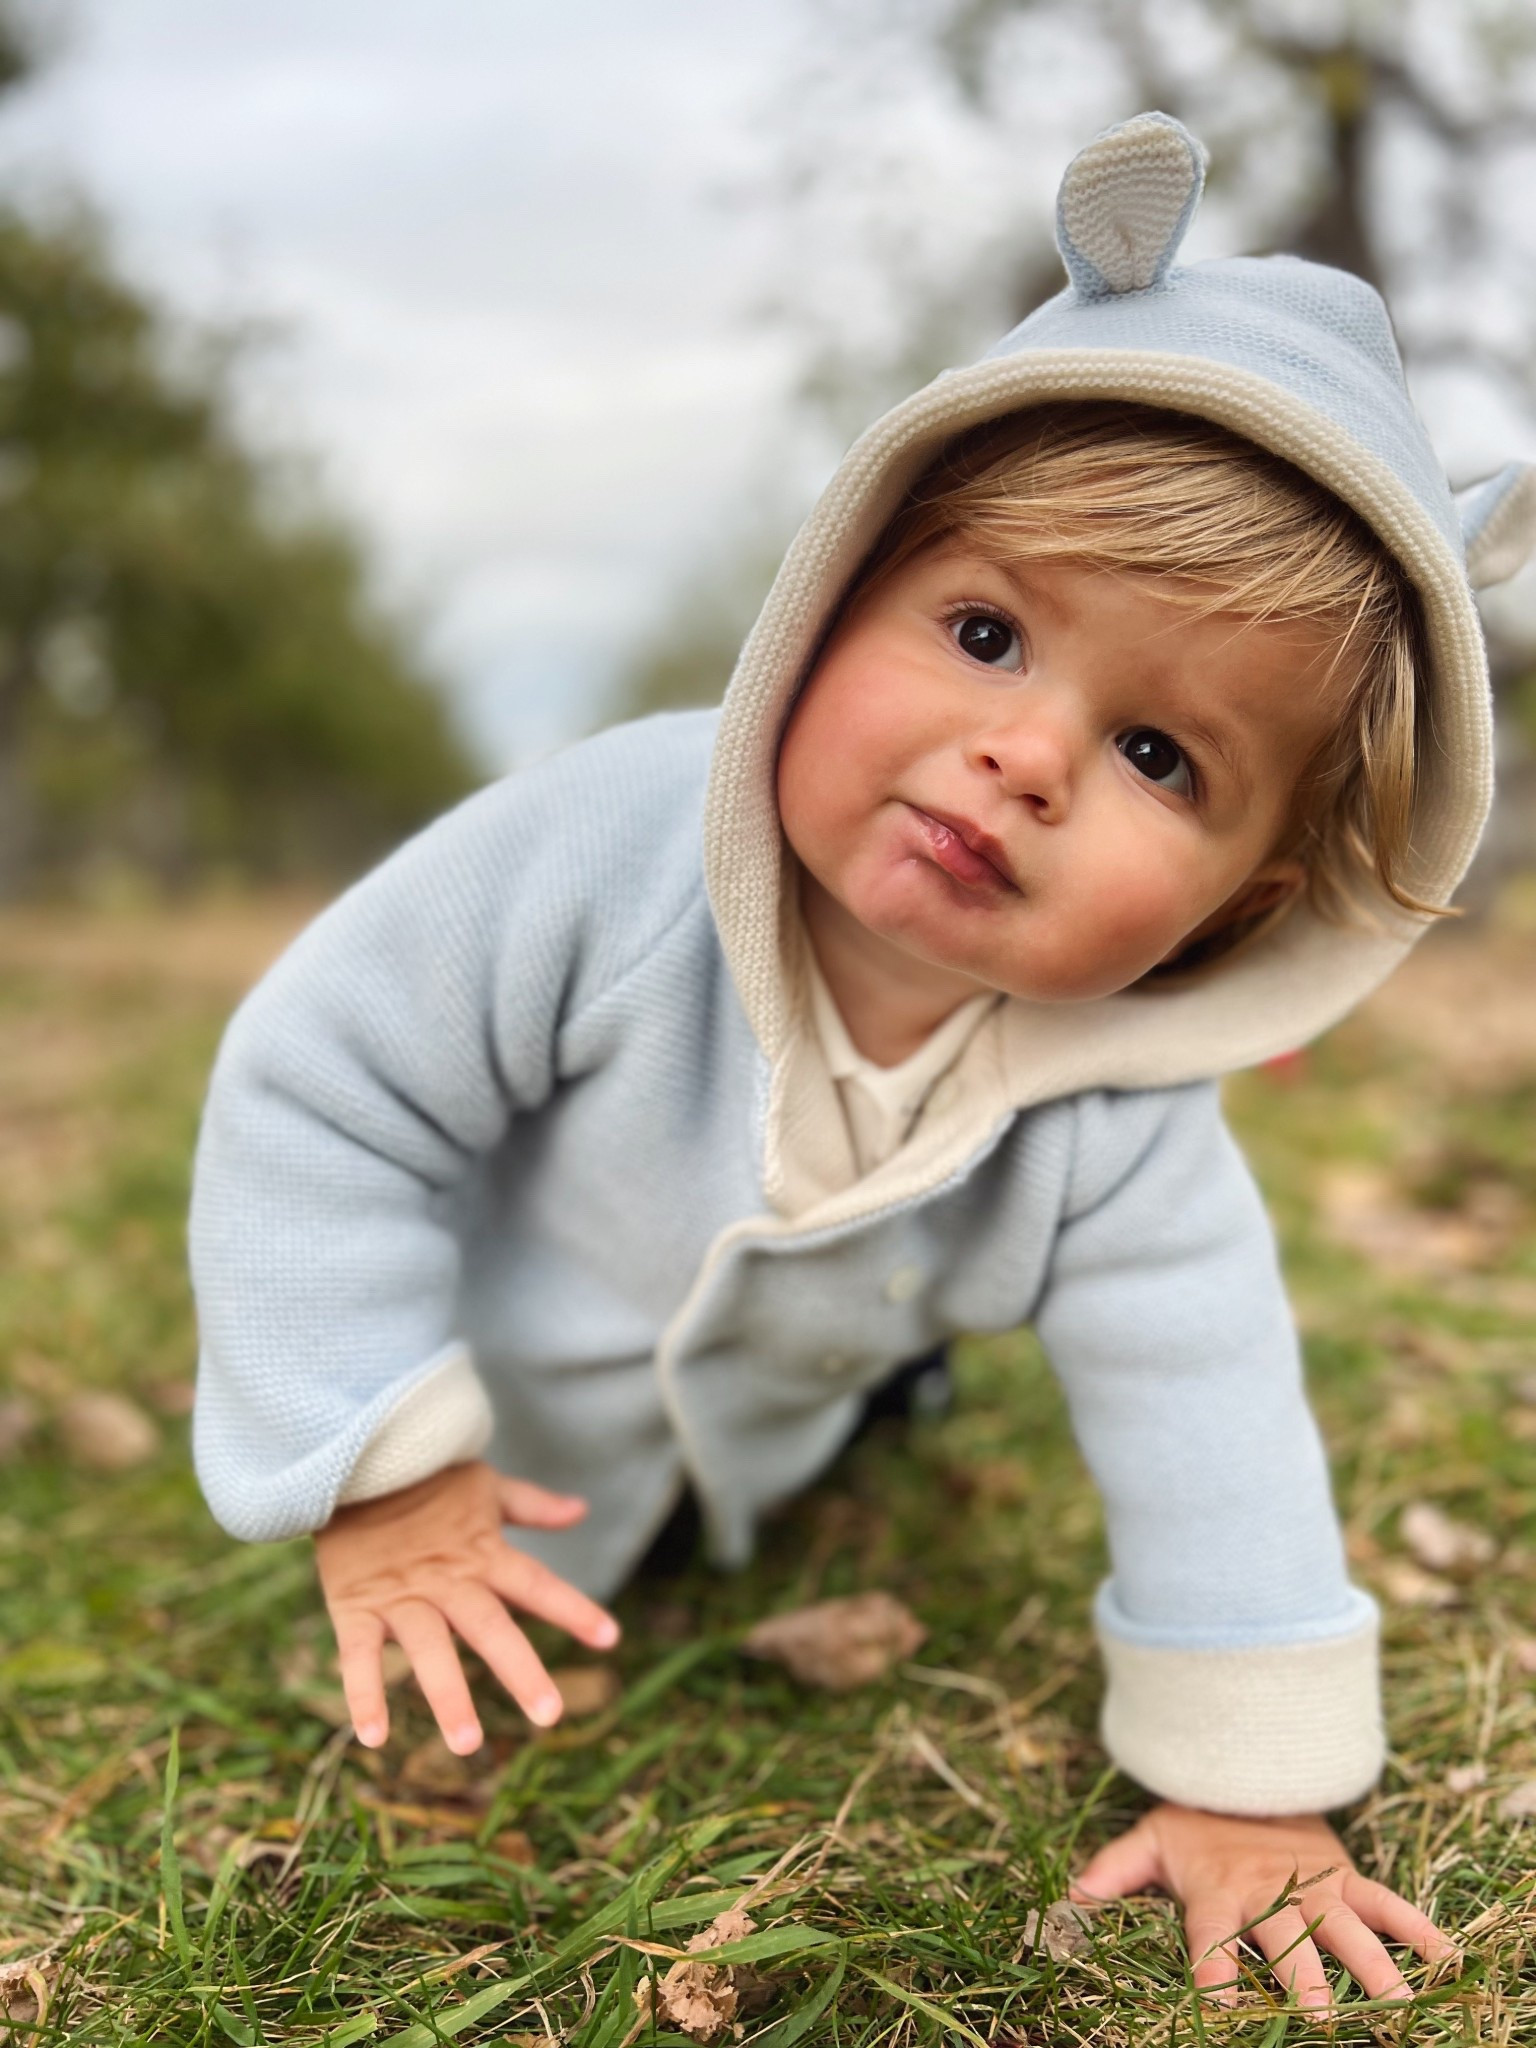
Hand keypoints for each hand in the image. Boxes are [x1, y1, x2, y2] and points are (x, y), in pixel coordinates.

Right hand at [314, 1460, 619, 1753]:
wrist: (352, 1463)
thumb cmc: (426, 1481)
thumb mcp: (484, 1487)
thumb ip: (532, 1505)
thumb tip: (581, 1511)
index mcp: (483, 1553)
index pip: (537, 1583)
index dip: (573, 1608)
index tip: (610, 1638)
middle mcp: (447, 1579)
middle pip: (490, 1626)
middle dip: (520, 1670)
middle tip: (550, 1714)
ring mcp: (401, 1595)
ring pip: (428, 1649)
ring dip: (447, 1696)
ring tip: (468, 1745)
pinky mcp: (356, 1606)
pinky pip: (358, 1655)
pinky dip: (364, 1694)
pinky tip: (373, 1738)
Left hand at [1071, 1803, 1455, 2010]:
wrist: (1246, 1771)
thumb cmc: (1196, 1823)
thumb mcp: (1149, 1841)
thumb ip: (1113, 1872)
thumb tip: (1070, 1900)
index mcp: (1218, 1893)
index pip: (1212, 1942)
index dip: (1214, 1977)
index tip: (1220, 2013)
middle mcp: (1269, 1893)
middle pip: (1289, 1943)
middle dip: (1305, 1984)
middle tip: (1321, 2022)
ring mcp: (1314, 1885)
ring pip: (1347, 1930)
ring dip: (1372, 1969)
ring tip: (1396, 2008)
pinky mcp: (1346, 1877)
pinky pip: (1386, 1903)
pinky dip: (1417, 1928)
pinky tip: (1444, 1959)